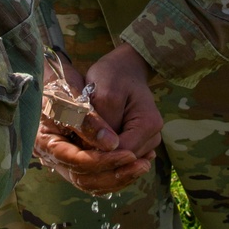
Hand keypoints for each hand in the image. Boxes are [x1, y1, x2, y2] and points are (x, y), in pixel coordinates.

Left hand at [83, 43, 162, 160]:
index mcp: (148, 125)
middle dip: (99, 153)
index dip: (98, 152)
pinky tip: (92, 137)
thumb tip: (97, 150)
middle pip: (122, 160)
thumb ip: (104, 122)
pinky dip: (105, 149)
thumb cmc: (114, 75)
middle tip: (76, 139)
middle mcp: (153, 138)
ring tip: (83, 135)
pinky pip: (119, 154)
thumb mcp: (105, 93)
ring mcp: (147, 142)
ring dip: (101, 152)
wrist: (124, 67)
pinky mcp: (139, 142)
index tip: (76, 141)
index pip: (121, 153)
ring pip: (119, 159)